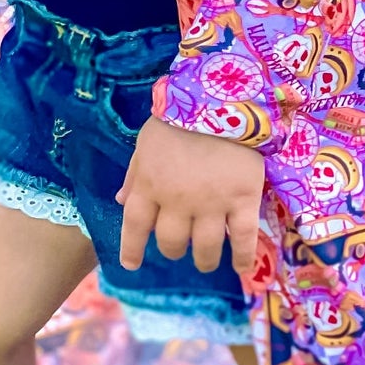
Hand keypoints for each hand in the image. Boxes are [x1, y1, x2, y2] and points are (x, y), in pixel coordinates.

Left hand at [117, 116, 264, 277]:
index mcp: (150, 184)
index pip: (135, 226)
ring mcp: (212, 203)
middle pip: (171, 241)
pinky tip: (241, 267)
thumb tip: (121, 201)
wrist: (222, 98)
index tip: (132, 264)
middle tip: (179, 246)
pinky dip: (242, 257)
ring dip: (204, 259)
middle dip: (173, 249)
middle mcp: (178, 201)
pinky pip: (243, 238)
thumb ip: (135, 173)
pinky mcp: (243, 199)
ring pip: (205, 247)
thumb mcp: (147, 141)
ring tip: (205, 261)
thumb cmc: (180, 116)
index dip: (132, 248)